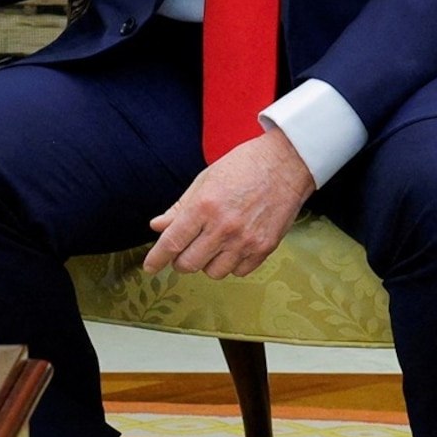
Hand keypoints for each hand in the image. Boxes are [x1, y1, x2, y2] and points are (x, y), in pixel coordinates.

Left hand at [143, 129, 314, 279]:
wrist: (287, 163)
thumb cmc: (244, 166)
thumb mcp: (205, 180)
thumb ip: (180, 208)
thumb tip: (157, 227)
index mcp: (204, 206)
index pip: (172, 243)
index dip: (156, 259)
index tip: (150, 267)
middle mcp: (223, 227)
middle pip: (189, 264)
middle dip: (180, 260)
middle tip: (185, 249)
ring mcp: (245, 240)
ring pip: (213, 272)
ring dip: (207, 263)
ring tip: (213, 245)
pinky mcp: (264, 248)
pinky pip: (238, 272)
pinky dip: (231, 264)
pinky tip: (233, 247)